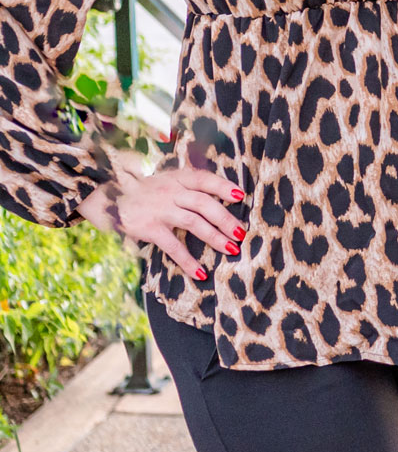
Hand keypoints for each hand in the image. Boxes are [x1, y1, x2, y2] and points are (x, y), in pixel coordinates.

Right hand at [78, 166, 245, 282]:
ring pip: (194, 222)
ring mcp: (159, 209)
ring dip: (215, 238)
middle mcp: (170, 191)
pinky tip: (200, 273)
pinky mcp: (148, 228)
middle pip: (204, 203)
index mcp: (176, 178)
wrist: (102, 196)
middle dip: (226, 219)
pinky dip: (188, 260)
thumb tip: (221, 198)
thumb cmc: (142, 191)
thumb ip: (187, 187)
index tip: (240, 196)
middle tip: (241, 234)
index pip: (204, 179)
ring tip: (231, 250)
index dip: (223, 186)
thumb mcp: (164, 181)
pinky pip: (172, 245)